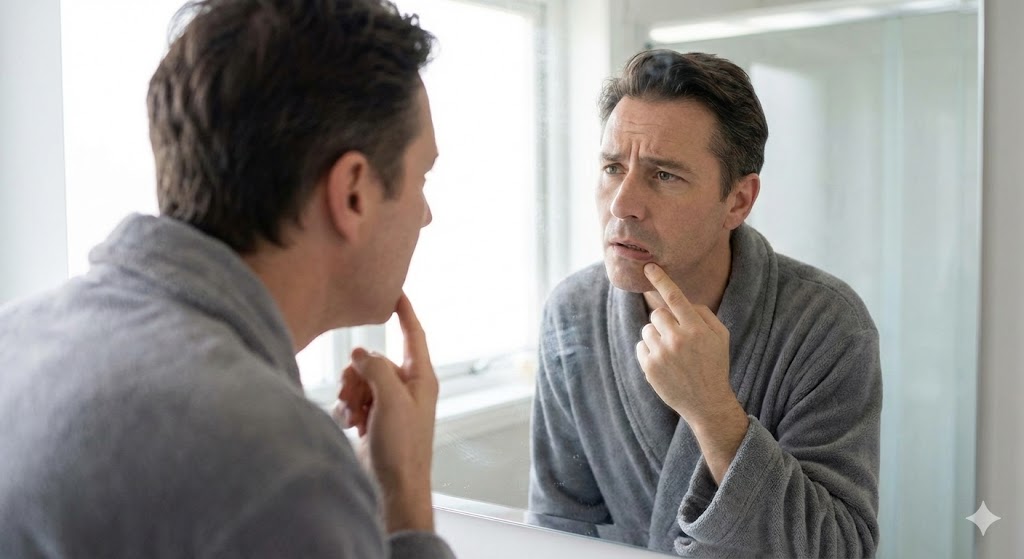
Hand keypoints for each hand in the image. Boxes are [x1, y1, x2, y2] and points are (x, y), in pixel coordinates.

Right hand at [334, 293, 438, 531]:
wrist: (392, 487)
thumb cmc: (402, 447)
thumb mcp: (391, 400)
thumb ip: (376, 367)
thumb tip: (360, 351)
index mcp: (421, 378)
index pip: (414, 335)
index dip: (405, 312)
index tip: (397, 292)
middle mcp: (406, 388)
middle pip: (375, 359)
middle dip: (358, 373)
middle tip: (356, 395)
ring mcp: (389, 404)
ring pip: (360, 379)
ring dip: (351, 394)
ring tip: (355, 415)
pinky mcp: (374, 419)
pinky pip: (353, 399)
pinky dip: (348, 409)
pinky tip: (351, 426)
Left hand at [636, 263, 734, 422]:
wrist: (707, 403)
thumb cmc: (714, 365)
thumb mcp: (720, 336)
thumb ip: (702, 314)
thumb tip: (681, 300)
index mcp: (696, 329)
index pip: (674, 297)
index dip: (660, 279)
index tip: (648, 267)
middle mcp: (677, 340)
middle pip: (657, 313)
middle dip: (664, 321)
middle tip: (676, 336)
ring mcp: (661, 354)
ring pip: (647, 329)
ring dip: (656, 336)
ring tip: (672, 353)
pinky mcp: (649, 368)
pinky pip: (641, 346)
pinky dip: (649, 351)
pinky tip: (664, 364)